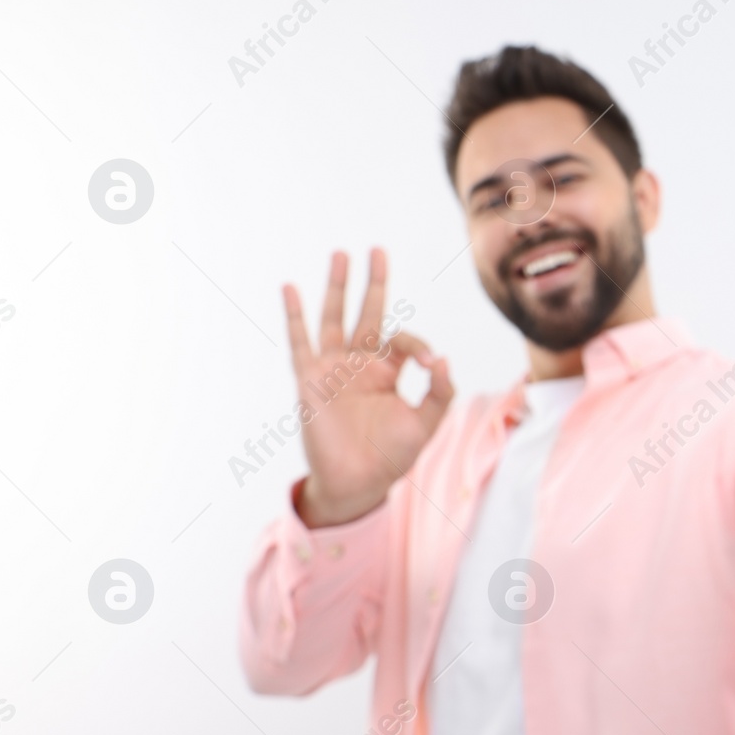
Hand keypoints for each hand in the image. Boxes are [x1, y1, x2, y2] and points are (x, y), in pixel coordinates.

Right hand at [282, 248, 455, 527]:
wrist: (359, 484)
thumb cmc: (393, 456)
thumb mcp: (427, 423)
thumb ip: (441, 391)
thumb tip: (443, 357)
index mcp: (388, 372)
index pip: (402, 338)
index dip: (418, 343)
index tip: (431, 362)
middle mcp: (360, 365)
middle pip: (368, 313)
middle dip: (373, 283)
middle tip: (377, 250)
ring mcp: (334, 369)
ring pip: (335, 318)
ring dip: (338, 287)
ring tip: (342, 254)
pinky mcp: (310, 380)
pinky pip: (300, 343)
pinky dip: (295, 315)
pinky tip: (290, 288)